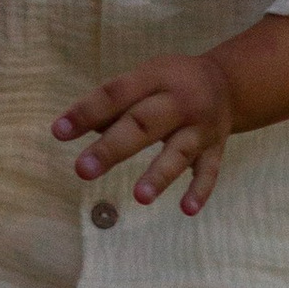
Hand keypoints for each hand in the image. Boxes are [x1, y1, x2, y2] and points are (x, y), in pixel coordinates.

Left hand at [53, 50, 236, 215]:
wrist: (229, 84)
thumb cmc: (172, 83)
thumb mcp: (145, 77)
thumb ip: (115, 103)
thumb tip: (79, 127)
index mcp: (157, 78)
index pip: (117, 93)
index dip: (87, 112)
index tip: (59, 131)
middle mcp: (180, 102)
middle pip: (144, 125)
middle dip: (112, 148)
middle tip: (82, 170)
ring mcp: (200, 128)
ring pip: (178, 152)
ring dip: (160, 175)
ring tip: (140, 197)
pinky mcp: (215, 150)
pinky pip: (209, 172)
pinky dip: (200, 191)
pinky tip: (187, 209)